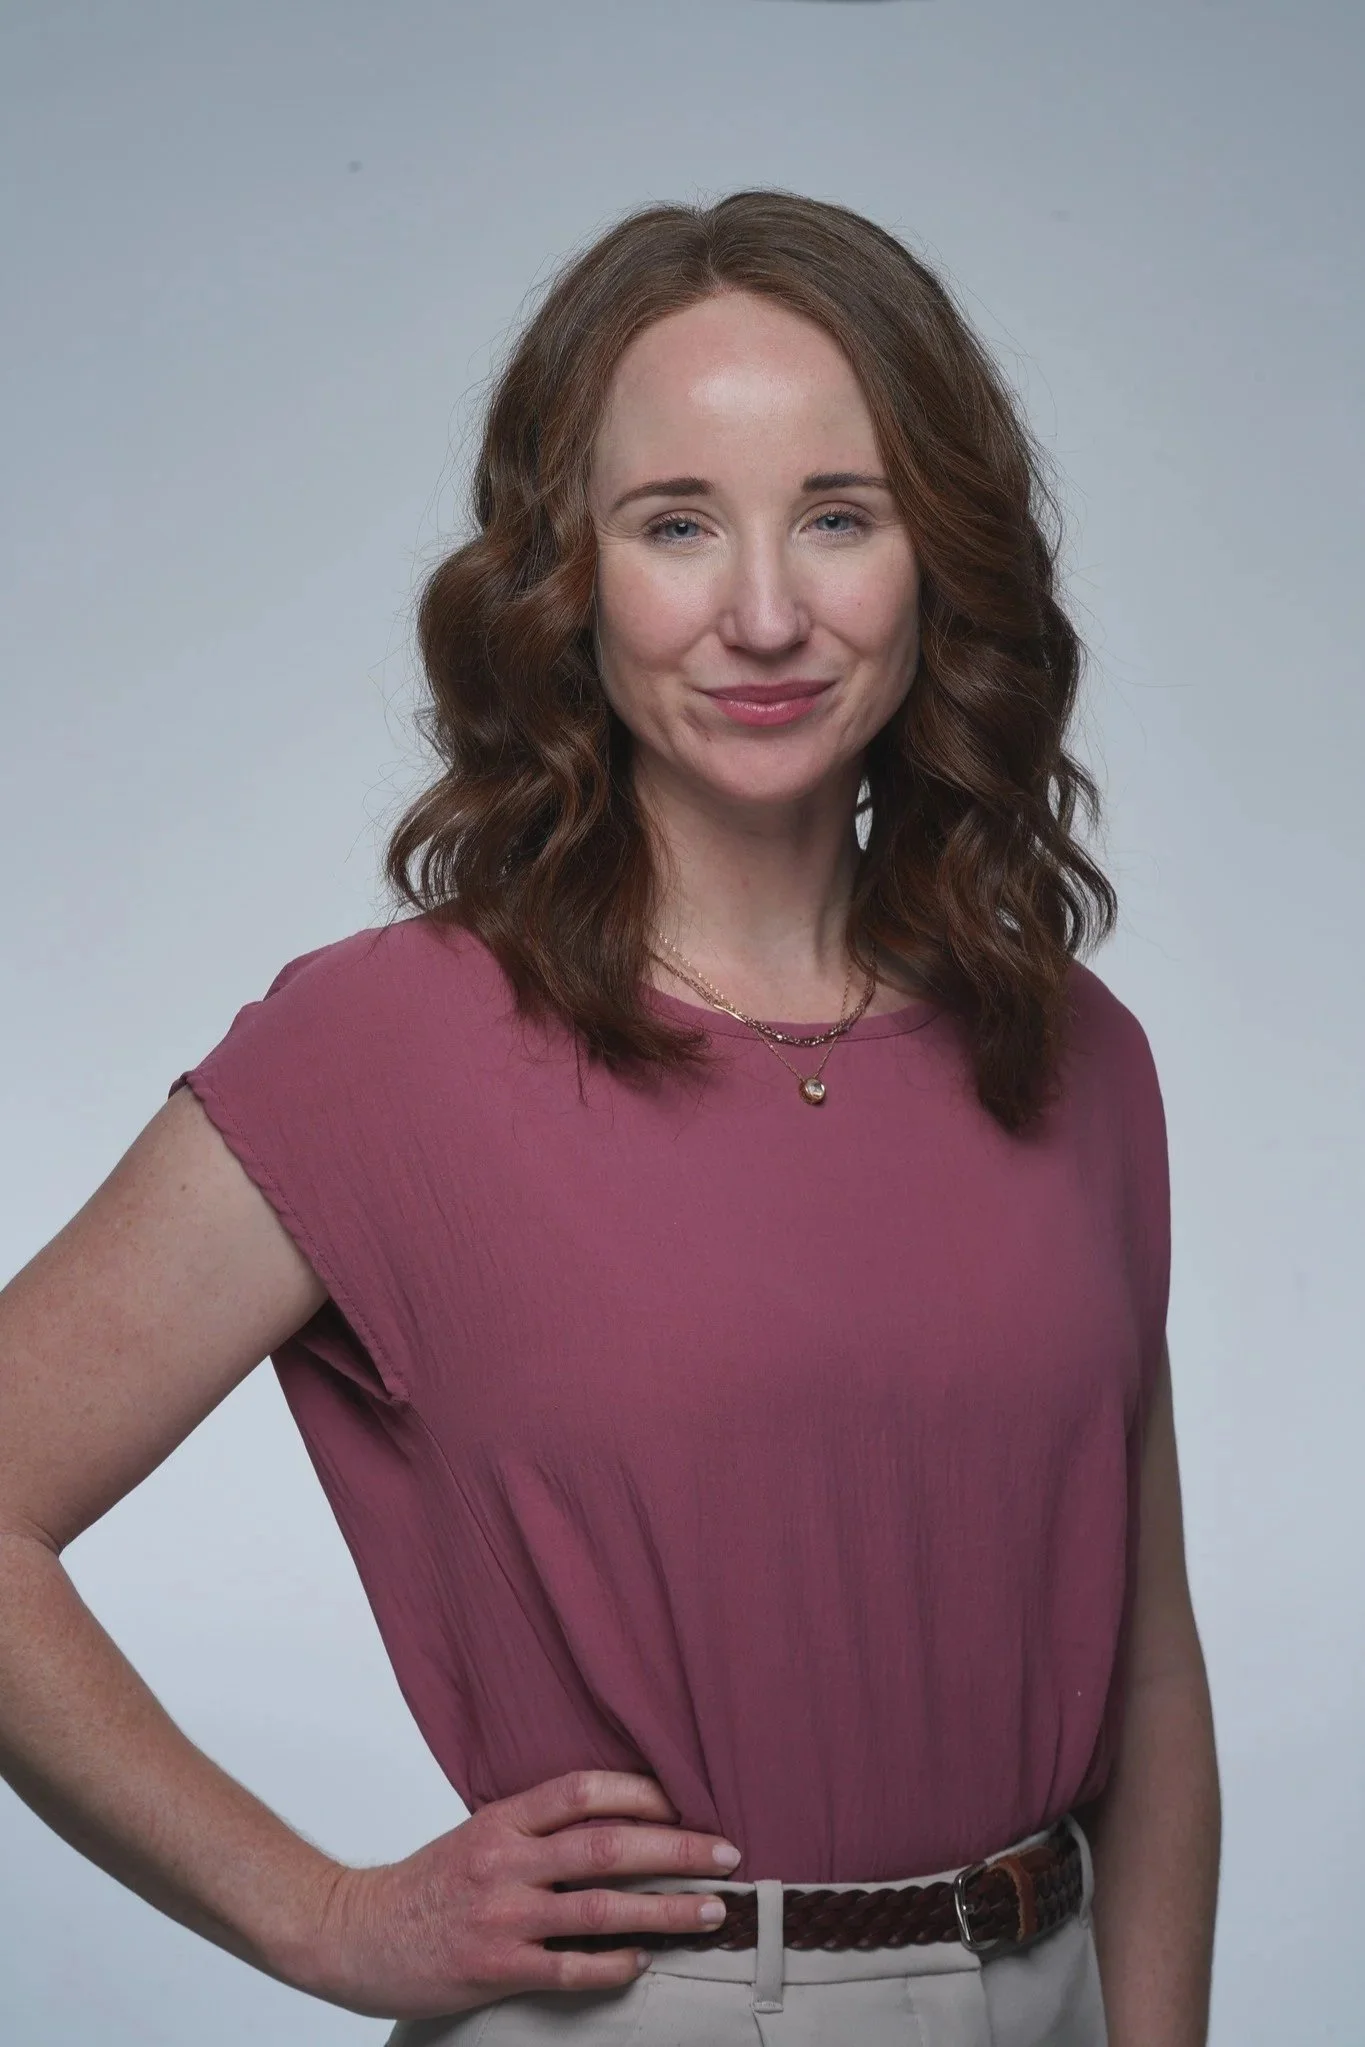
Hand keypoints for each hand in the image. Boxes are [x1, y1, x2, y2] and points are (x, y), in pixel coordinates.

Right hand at [289, 1769, 743, 2021]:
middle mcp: (506, 1860)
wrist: (353, 1934)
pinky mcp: (496, 1968)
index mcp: (501, 1818)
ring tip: (712, 1910)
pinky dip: (614, 1965)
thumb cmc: (424, 1884)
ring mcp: (502, 1915)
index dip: (641, 1791)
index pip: (583, 1789)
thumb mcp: (476, 1833)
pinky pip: (570, 1968)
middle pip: (607, 1845)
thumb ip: (533, 1827)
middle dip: (677, 1849)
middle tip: (728, 1852)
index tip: (686, 1800)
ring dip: (665, 1909)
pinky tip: (643, 1962)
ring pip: (600, 1907)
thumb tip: (609, 1819)